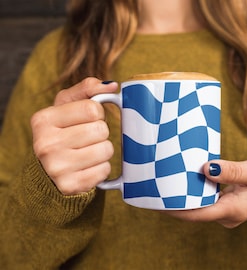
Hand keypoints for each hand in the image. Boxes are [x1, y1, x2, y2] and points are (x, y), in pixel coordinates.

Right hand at [31, 78, 117, 194]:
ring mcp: (56, 167)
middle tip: (88, 138)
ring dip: (103, 150)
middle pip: (100, 129)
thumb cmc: (63, 132)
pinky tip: (89, 167)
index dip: (97, 113)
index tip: (88, 120)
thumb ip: (87, 89)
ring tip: (88, 152)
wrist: (49, 172)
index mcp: (43, 119)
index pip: (92, 108)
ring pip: (105, 150)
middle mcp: (45, 143)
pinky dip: (102, 168)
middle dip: (101, 133)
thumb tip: (113, 86)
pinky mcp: (69, 185)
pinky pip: (104, 170)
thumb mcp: (67, 106)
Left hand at [166, 153, 246, 227]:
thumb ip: (233, 171)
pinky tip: (186, 179)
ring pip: (200, 205)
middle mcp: (228, 213)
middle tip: (157, 185)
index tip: (158, 200)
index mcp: (235, 209)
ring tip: (167, 180)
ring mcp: (228, 209)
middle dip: (176, 201)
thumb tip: (206, 168)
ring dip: (185, 195)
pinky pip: (207, 198)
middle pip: (195, 210)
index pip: (198, 213)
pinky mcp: (228, 202)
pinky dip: (195, 190)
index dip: (176, 208)